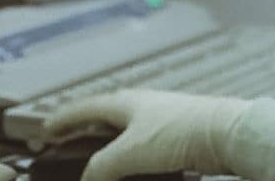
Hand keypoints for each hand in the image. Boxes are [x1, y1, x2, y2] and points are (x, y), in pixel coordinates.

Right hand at [44, 90, 250, 180]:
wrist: (228, 134)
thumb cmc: (182, 132)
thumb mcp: (130, 153)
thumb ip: (102, 167)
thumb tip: (88, 179)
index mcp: (127, 102)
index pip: (86, 108)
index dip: (64, 119)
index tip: (46, 129)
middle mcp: (145, 107)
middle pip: (107, 118)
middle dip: (86, 133)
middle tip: (70, 145)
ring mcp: (164, 121)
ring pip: (128, 134)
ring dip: (111, 148)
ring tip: (101, 164)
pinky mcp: (181, 138)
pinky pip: (148, 149)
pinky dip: (134, 160)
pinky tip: (136, 171)